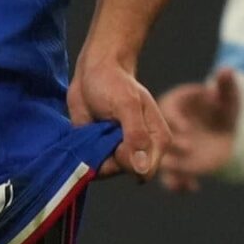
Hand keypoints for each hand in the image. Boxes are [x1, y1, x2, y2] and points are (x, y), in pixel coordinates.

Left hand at [69, 53, 168, 181]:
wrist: (93, 72)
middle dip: (108, 156)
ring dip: (95, 153)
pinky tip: (87, 133)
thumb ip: (136, 135)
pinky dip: (86, 153)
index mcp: (157, 141)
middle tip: (102, 127)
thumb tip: (142, 169)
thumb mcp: (127, 105)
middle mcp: (142, 151)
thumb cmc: (113, 82)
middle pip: (123, 171)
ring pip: (106, 170)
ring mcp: (121, 152)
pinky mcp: (103, 151)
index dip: (126, 160)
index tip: (114, 136)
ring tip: (95, 127)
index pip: (144, 170)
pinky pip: (93, 165)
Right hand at [153, 70, 243, 192]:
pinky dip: (179, 184)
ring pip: (164, 160)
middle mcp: (167, 129)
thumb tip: (226, 70)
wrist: (222, 133)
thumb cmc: (222, 110)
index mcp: (174, 106)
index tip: (187, 128)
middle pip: (162, 138)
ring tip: (179, 177)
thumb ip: (227, 85)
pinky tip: (191, 188)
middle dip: (172, 146)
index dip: (176, 120)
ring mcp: (170, 149)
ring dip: (171, 169)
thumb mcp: (228, 97)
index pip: (170, 110)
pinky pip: (173, 178)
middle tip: (186, 150)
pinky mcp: (176, 166)